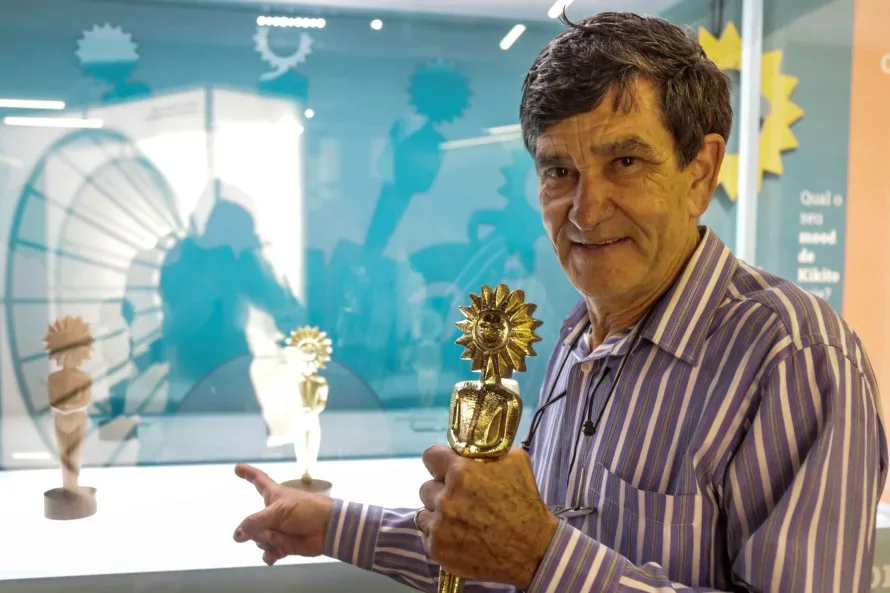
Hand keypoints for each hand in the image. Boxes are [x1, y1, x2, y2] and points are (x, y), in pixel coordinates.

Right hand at [232, 464, 333, 564]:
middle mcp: (273, 512)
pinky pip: (268, 552)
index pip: (258, 480)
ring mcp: (277, 529)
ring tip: (281, 540)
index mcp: (273, 495)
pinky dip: (270, 555)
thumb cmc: (306, 511)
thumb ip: (255, 523)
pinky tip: (274, 556)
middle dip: (259, 530)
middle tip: (273, 531)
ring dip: (267, 542)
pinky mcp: (284, 543)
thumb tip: (236, 536)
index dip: (247, 473)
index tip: (237, 467)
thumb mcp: (278, 512)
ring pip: (258, 538)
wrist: (327, 529)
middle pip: (252, 522)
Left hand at [416, 445, 557, 588]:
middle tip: (460, 499)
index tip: (445, 468)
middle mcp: (446, 499)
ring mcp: (439, 526)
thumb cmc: (526, 504)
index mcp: (461, 473)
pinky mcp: (437, 549)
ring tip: (460, 520)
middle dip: (441, 490)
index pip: (430, 456)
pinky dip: (440, 536)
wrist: (533, 551)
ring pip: (424, 512)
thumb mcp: (517, 462)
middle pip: (426, 487)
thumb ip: (489, 450)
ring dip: (438, 514)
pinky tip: (459, 536)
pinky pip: (427, 535)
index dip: (439, 461)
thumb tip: (472, 445)